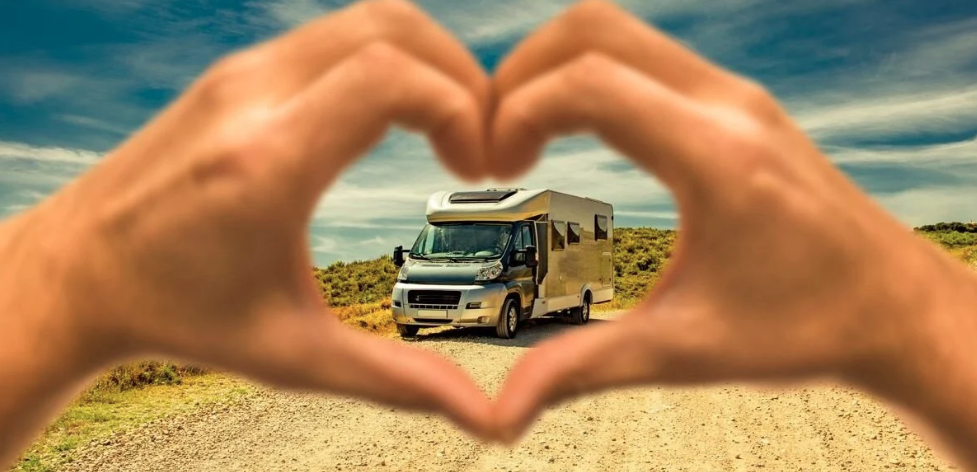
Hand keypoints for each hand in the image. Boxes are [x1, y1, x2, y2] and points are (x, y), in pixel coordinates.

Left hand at [0, 0, 495, 456]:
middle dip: (461, 76)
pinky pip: (334, 37)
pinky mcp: (236, 73)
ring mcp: (240, 74)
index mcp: (268, 163)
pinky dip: (386, 61)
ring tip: (448, 128)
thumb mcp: (294, 357)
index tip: (474, 168)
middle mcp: (252, 98)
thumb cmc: (179, 316)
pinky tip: (395, 119)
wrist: (77, 276)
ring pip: (366, 20)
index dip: (461, 109)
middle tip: (478, 140)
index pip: (391, 78)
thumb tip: (485, 418)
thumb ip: (397, 382)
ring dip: (426, 63)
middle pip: (392, 28)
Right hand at [487, 0, 976, 444]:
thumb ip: (583, 369)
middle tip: (492, 142)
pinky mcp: (737, 104)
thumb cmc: (806, 329)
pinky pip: (645, 56)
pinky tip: (574, 133)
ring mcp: (735, 95)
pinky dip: (591, 76)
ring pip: (619, 33)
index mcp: (714, 157)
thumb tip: (501, 415)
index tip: (491, 169)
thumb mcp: (685, 351)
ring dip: (554, 70)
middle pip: (592, 29)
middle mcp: (727, 105)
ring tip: (523, 139)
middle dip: (520, 73)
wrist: (897, 310)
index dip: (515, 113)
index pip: (587, 84)